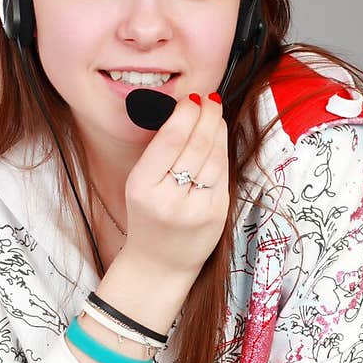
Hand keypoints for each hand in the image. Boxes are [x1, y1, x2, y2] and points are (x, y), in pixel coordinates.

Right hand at [123, 92, 229, 280]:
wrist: (159, 264)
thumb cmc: (149, 218)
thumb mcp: (139, 185)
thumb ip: (159, 152)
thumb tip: (184, 112)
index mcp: (142, 187)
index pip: (171, 139)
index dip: (186, 113)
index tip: (192, 98)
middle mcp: (169, 199)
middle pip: (197, 144)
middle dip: (207, 115)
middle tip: (210, 100)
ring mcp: (196, 209)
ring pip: (214, 157)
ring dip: (218, 130)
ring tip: (215, 114)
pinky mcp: (216, 216)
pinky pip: (224, 175)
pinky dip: (223, 152)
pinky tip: (219, 140)